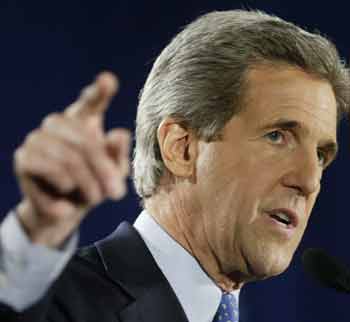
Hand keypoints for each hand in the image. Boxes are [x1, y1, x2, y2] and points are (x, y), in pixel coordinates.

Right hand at [13, 72, 130, 247]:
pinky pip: (52, 171)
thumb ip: (118, 155)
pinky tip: (67, 203)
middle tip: (117, 193)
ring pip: (69, 158)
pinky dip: (65, 191)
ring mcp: (38, 138)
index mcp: (82, 123)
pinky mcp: (24, 158)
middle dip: (104, 171)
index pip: (90, 103)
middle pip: (86, 142)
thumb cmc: (94, 184)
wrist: (65, 210)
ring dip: (88, 184)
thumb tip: (119, 134)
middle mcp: (57, 124)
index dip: (99, 92)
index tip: (108, 80)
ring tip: (95, 198)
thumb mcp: (113, 173)